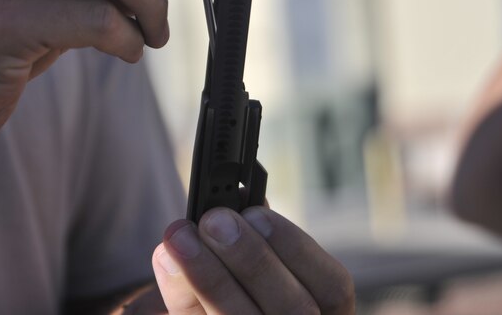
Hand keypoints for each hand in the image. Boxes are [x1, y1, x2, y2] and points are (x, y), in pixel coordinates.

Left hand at [151, 207, 353, 313]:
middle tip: (214, 220)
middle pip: (292, 309)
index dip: (297, 247)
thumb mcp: (259, 255)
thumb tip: (243, 198)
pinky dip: (182, 295)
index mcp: (325, 310)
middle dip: (251, 259)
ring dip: (209, 277)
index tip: (255, 212)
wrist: (211, 307)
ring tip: (181, 237)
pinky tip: (167, 262)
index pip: (334, 287)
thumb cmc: (244, 280)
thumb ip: (255, 232)